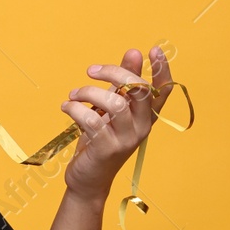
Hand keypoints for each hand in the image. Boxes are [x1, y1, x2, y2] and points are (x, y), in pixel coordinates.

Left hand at [60, 46, 173, 203]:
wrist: (89, 179)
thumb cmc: (100, 139)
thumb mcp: (112, 109)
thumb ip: (122, 83)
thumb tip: (134, 52)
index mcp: (146, 116)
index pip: (163, 91)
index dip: (162, 71)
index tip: (153, 50)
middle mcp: (142, 127)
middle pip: (139, 90)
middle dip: (115, 73)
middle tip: (91, 71)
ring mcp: (126, 139)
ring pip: (115, 103)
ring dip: (89, 92)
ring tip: (73, 95)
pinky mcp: (107, 148)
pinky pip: (92, 120)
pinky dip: (75, 109)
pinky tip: (66, 107)